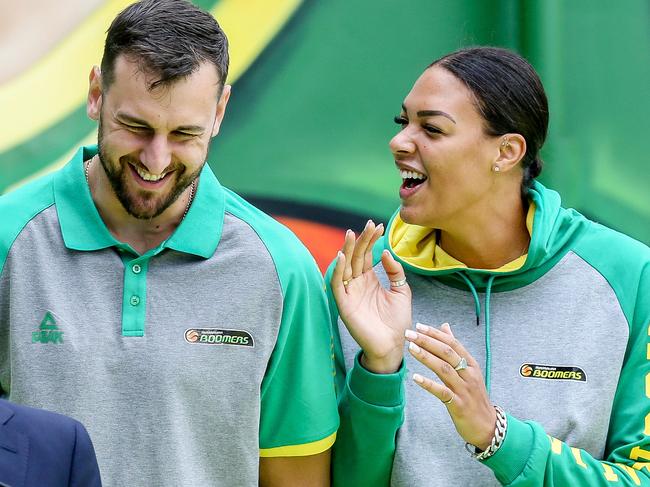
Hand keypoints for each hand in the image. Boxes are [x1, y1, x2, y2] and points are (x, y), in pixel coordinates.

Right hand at [330, 220, 411, 373]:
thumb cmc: (397, 321)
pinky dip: (338, 269)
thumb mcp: (401, 291)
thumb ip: (395, 271)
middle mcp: (357, 284)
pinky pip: (337, 284)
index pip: (367, 255)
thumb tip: (385, 252)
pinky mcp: (344, 303)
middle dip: (362, 240)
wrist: (393, 345)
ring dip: (347, 250)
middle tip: (369, 225)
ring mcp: (350, 293)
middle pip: (356, 257)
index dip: (372, 240)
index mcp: (369, 280)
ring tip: (352, 233)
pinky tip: (342, 256)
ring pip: (345, 266)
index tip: (379, 226)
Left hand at [405, 322, 495, 449]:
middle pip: (447, 353)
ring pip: (444, 369)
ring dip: (426, 357)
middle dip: (427, 341)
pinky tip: (415, 378)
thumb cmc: (474, 396)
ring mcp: (464, 389)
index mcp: (471, 364)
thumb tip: (445, 326)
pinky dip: (429, 384)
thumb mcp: (469, 370)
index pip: (452, 343)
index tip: (419, 326)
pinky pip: (442, 392)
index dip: (435, 334)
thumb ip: (455, 348)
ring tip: (411, 349)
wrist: (488, 426)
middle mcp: (469, 374)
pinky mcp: (459, 405)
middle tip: (409, 334)